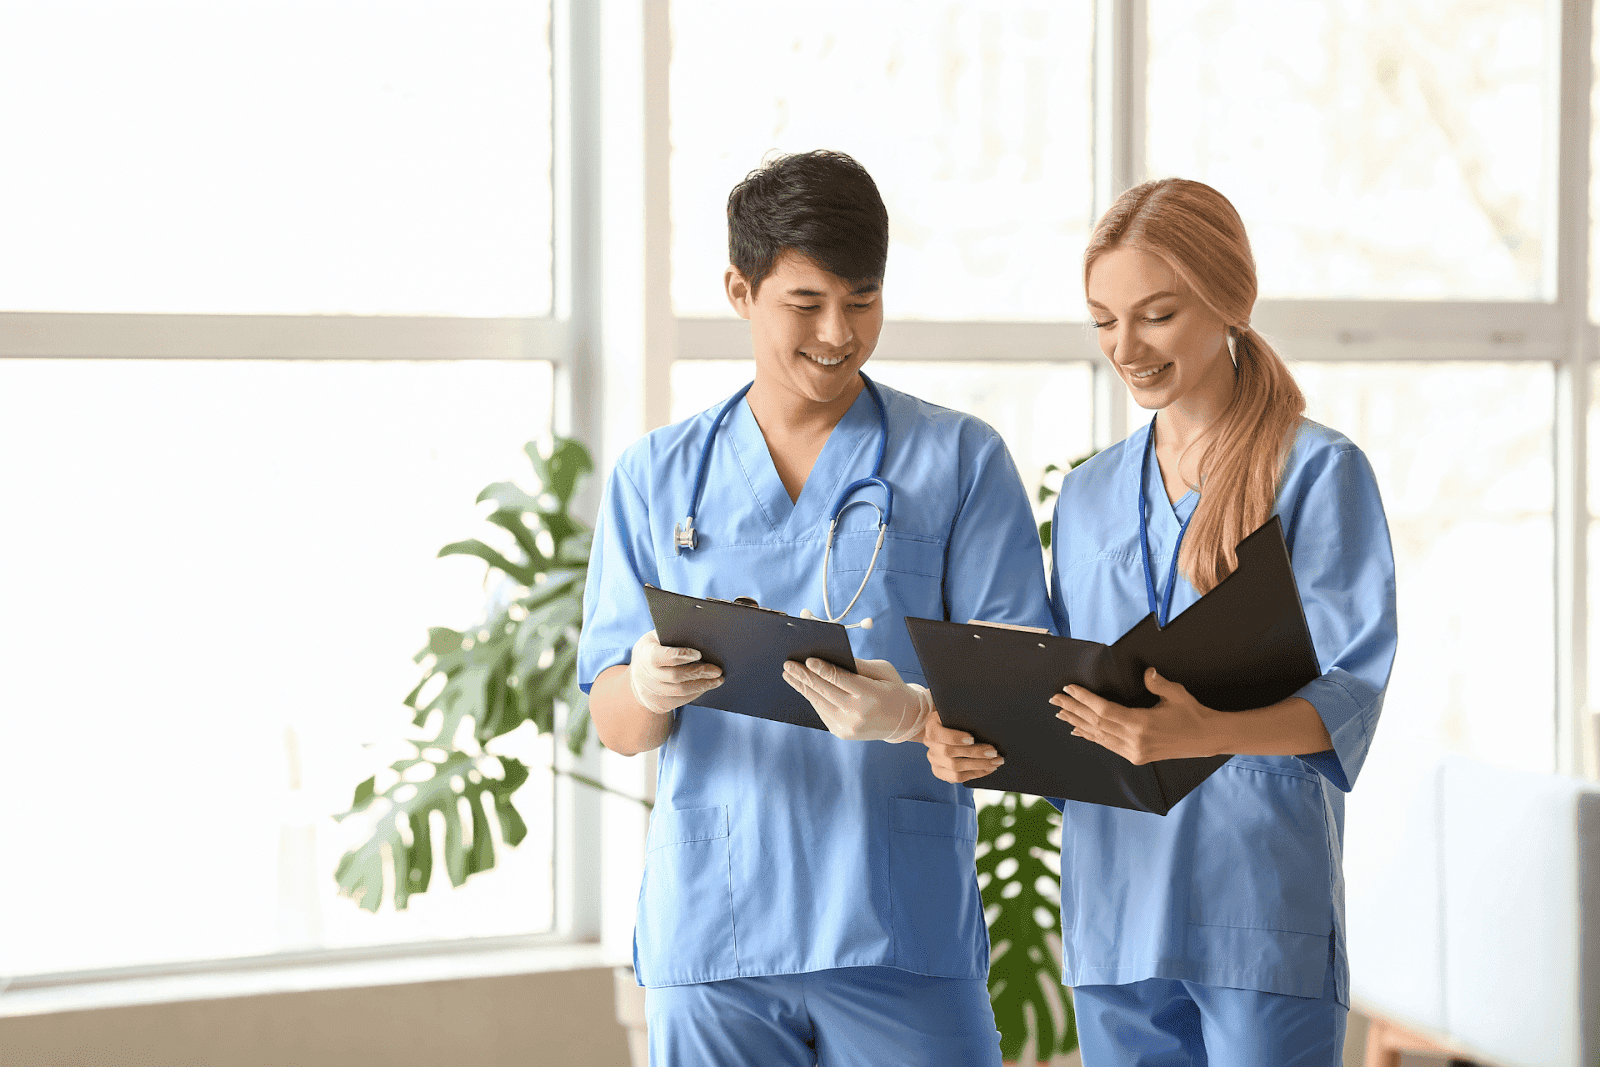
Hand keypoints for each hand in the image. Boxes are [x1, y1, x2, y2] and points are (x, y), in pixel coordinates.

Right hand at [626, 630, 722, 714]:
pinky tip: (705, 687)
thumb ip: (673, 636)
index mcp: (645, 653)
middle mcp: (644, 674)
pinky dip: (695, 694)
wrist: (638, 675)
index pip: (663, 656)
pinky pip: (680, 701)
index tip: (699, 654)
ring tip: (717, 680)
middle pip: (675, 676)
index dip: (681, 655)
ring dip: (702, 686)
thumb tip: (700, 634)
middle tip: (717, 670)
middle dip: (699, 673)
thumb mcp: (657, 638)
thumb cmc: (654, 649)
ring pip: (680, 691)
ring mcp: (649, 692)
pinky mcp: (657, 704)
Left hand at [781, 657, 931, 741]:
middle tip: (788, 665)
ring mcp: (849, 727)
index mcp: (872, 695)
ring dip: (803, 688)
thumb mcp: (882, 670)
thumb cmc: (892, 688)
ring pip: (820, 703)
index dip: (822, 670)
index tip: (807, 660)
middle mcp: (859, 714)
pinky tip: (804, 688)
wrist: (903, 720)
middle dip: (805, 677)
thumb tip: (829, 657)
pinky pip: (823, 712)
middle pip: (826, 691)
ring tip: (789, 675)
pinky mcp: (843, 734)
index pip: (842, 680)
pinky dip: (813, 699)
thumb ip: (858, 665)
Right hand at [922, 706, 1004, 783]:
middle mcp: (930, 745)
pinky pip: (957, 778)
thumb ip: (965, 718)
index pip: (939, 734)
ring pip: (955, 768)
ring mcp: (934, 760)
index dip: (955, 738)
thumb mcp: (957, 714)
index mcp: (931, 727)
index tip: (972, 738)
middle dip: (974, 753)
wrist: (947, 730)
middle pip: (949, 752)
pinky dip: (975, 774)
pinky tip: (988, 769)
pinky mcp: (939, 771)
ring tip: (995, 762)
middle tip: (993, 752)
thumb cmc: (957, 720)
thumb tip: (985, 723)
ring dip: (979, 766)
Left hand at [1050, 667, 1220, 764]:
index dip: (1084, 699)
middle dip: (1073, 709)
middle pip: (1096, 723)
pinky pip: (1107, 745)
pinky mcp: (1136, 757)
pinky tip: (1079, 730)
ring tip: (1062, 713)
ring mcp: (1134, 751)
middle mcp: (1134, 741)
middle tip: (1055, 699)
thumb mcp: (1176, 694)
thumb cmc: (1191, 713)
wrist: (1206, 738)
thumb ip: (1157, 683)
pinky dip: (1091, 736)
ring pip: (1098, 736)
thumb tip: (1146, 672)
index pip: (1103, 710)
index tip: (1069, 689)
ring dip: (1078, 723)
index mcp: (1141, 724)